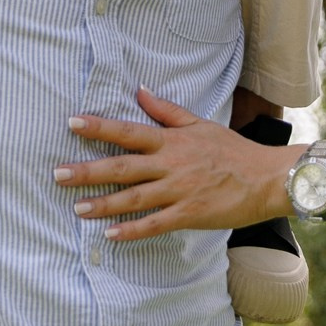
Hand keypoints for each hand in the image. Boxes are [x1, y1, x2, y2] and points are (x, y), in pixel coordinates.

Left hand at [55, 88, 299, 243]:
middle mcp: (171, 164)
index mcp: (172, 141)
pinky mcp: (189, 214)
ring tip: (76, 208)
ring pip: (134, 198)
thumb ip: (167, 111)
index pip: (129, 130)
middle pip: (123, 166)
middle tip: (58, 174)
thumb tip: (139, 90)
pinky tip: (110, 235)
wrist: (267, 178)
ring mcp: (179, 191)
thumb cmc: (233, 150)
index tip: (72, 122)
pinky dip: (132, 230)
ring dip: (103, 203)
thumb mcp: (199, 124)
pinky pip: (155, 224)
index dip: (100, 127)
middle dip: (88, 170)